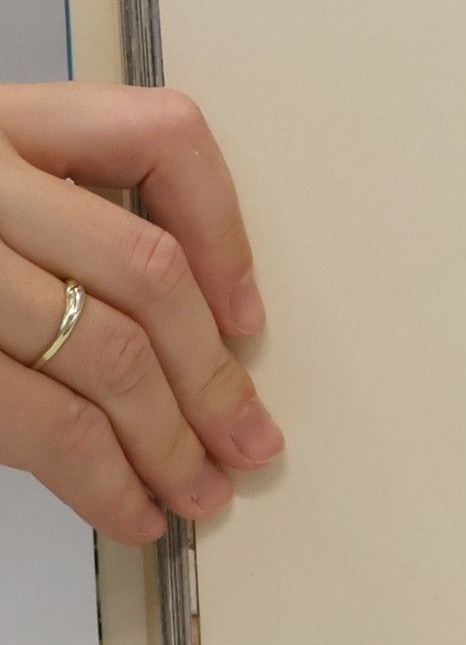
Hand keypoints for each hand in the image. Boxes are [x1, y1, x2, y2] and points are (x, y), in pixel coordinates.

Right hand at [0, 84, 282, 543]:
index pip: (160, 135)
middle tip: (248, 441)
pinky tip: (130, 510)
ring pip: (103, 349)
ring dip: (170, 441)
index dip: (225, 230)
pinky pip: (39, 421)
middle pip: (147, 269)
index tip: (245, 313)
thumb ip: (47, 232)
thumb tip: (190, 339)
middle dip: (213, 374)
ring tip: (200, 491)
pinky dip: (103, 478)